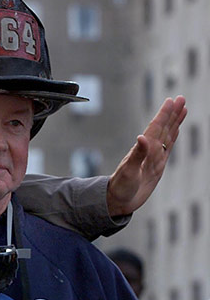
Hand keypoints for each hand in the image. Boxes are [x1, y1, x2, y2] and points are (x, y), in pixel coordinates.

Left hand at [107, 96, 186, 216]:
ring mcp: (154, 157)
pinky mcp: (157, 166)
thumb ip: (136, 155)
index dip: (164, 114)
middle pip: (163, 128)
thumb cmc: (120, 187)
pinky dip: (173, 137)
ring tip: (182, 109)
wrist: (118, 200)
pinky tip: (176, 130)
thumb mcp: (128, 172)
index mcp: (143, 150)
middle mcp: (149, 151)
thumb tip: (142, 137)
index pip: (156, 128)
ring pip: (167, 135)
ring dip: (175, 122)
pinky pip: (168, 148)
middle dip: (172, 114)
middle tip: (181, 98)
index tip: (172, 101)